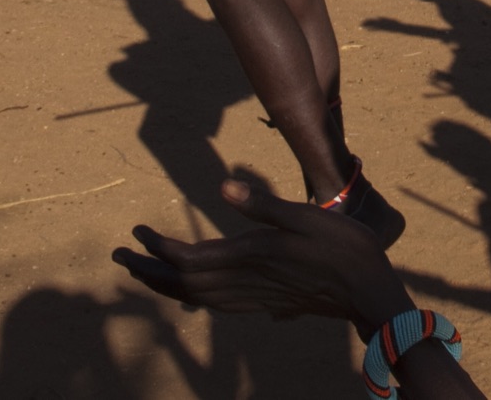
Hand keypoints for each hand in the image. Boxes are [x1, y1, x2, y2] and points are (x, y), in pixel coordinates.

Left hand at [112, 178, 414, 337]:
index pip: (187, 259)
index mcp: (249, 256)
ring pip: (196, 298)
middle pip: (182, 284)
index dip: (156, 248)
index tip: (137, 233)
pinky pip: (216, 305)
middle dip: (147, 272)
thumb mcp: (305, 216)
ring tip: (146, 273)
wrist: (368, 290)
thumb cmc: (342, 247)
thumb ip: (263, 204)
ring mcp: (253, 297)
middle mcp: (244, 282)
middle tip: (122, 257)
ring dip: (166, 286)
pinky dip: (193, 298)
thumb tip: (223, 185)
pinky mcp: (264, 304)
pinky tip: (192, 294)